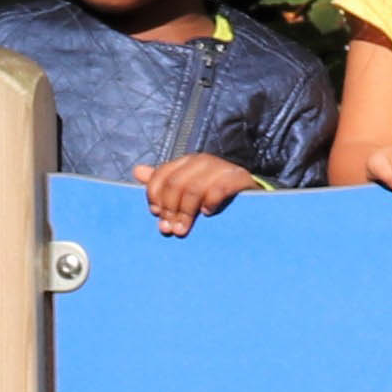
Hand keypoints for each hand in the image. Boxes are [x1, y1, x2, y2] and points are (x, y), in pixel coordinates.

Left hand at [136, 151, 260, 231]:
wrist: (255, 200)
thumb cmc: (216, 198)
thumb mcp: (187, 191)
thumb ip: (164, 183)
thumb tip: (137, 171)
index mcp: (187, 162)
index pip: (163, 175)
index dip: (155, 196)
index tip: (157, 215)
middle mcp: (202, 161)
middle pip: (176, 184)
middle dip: (171, 209)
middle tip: (171, 230)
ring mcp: (222, 167)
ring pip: (194, 188)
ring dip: (186, 213)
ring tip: (184, 229)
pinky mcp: (240, 177)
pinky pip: (219, 189)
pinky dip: (210, 203)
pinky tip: (208, 214)